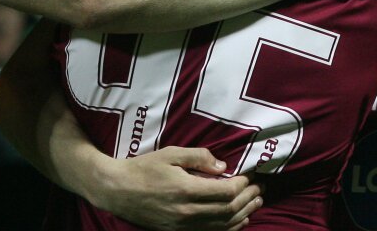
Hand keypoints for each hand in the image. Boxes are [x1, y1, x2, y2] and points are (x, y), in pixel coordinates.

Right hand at [98, 146, 260, 230]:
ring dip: (243, 214)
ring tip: (256, 203)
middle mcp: (186, 211)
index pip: (225, 192)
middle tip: (260, 188)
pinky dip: (229, 228)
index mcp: (186, 189)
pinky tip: (240, 221)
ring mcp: (182, 225)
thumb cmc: (144, 168)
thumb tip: (223, 167)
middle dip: (248, 199)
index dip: (243, 185)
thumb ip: (199, 157)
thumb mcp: (171, 153)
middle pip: (228, 210)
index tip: (252, 176)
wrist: (116, 190)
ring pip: (222, 225)